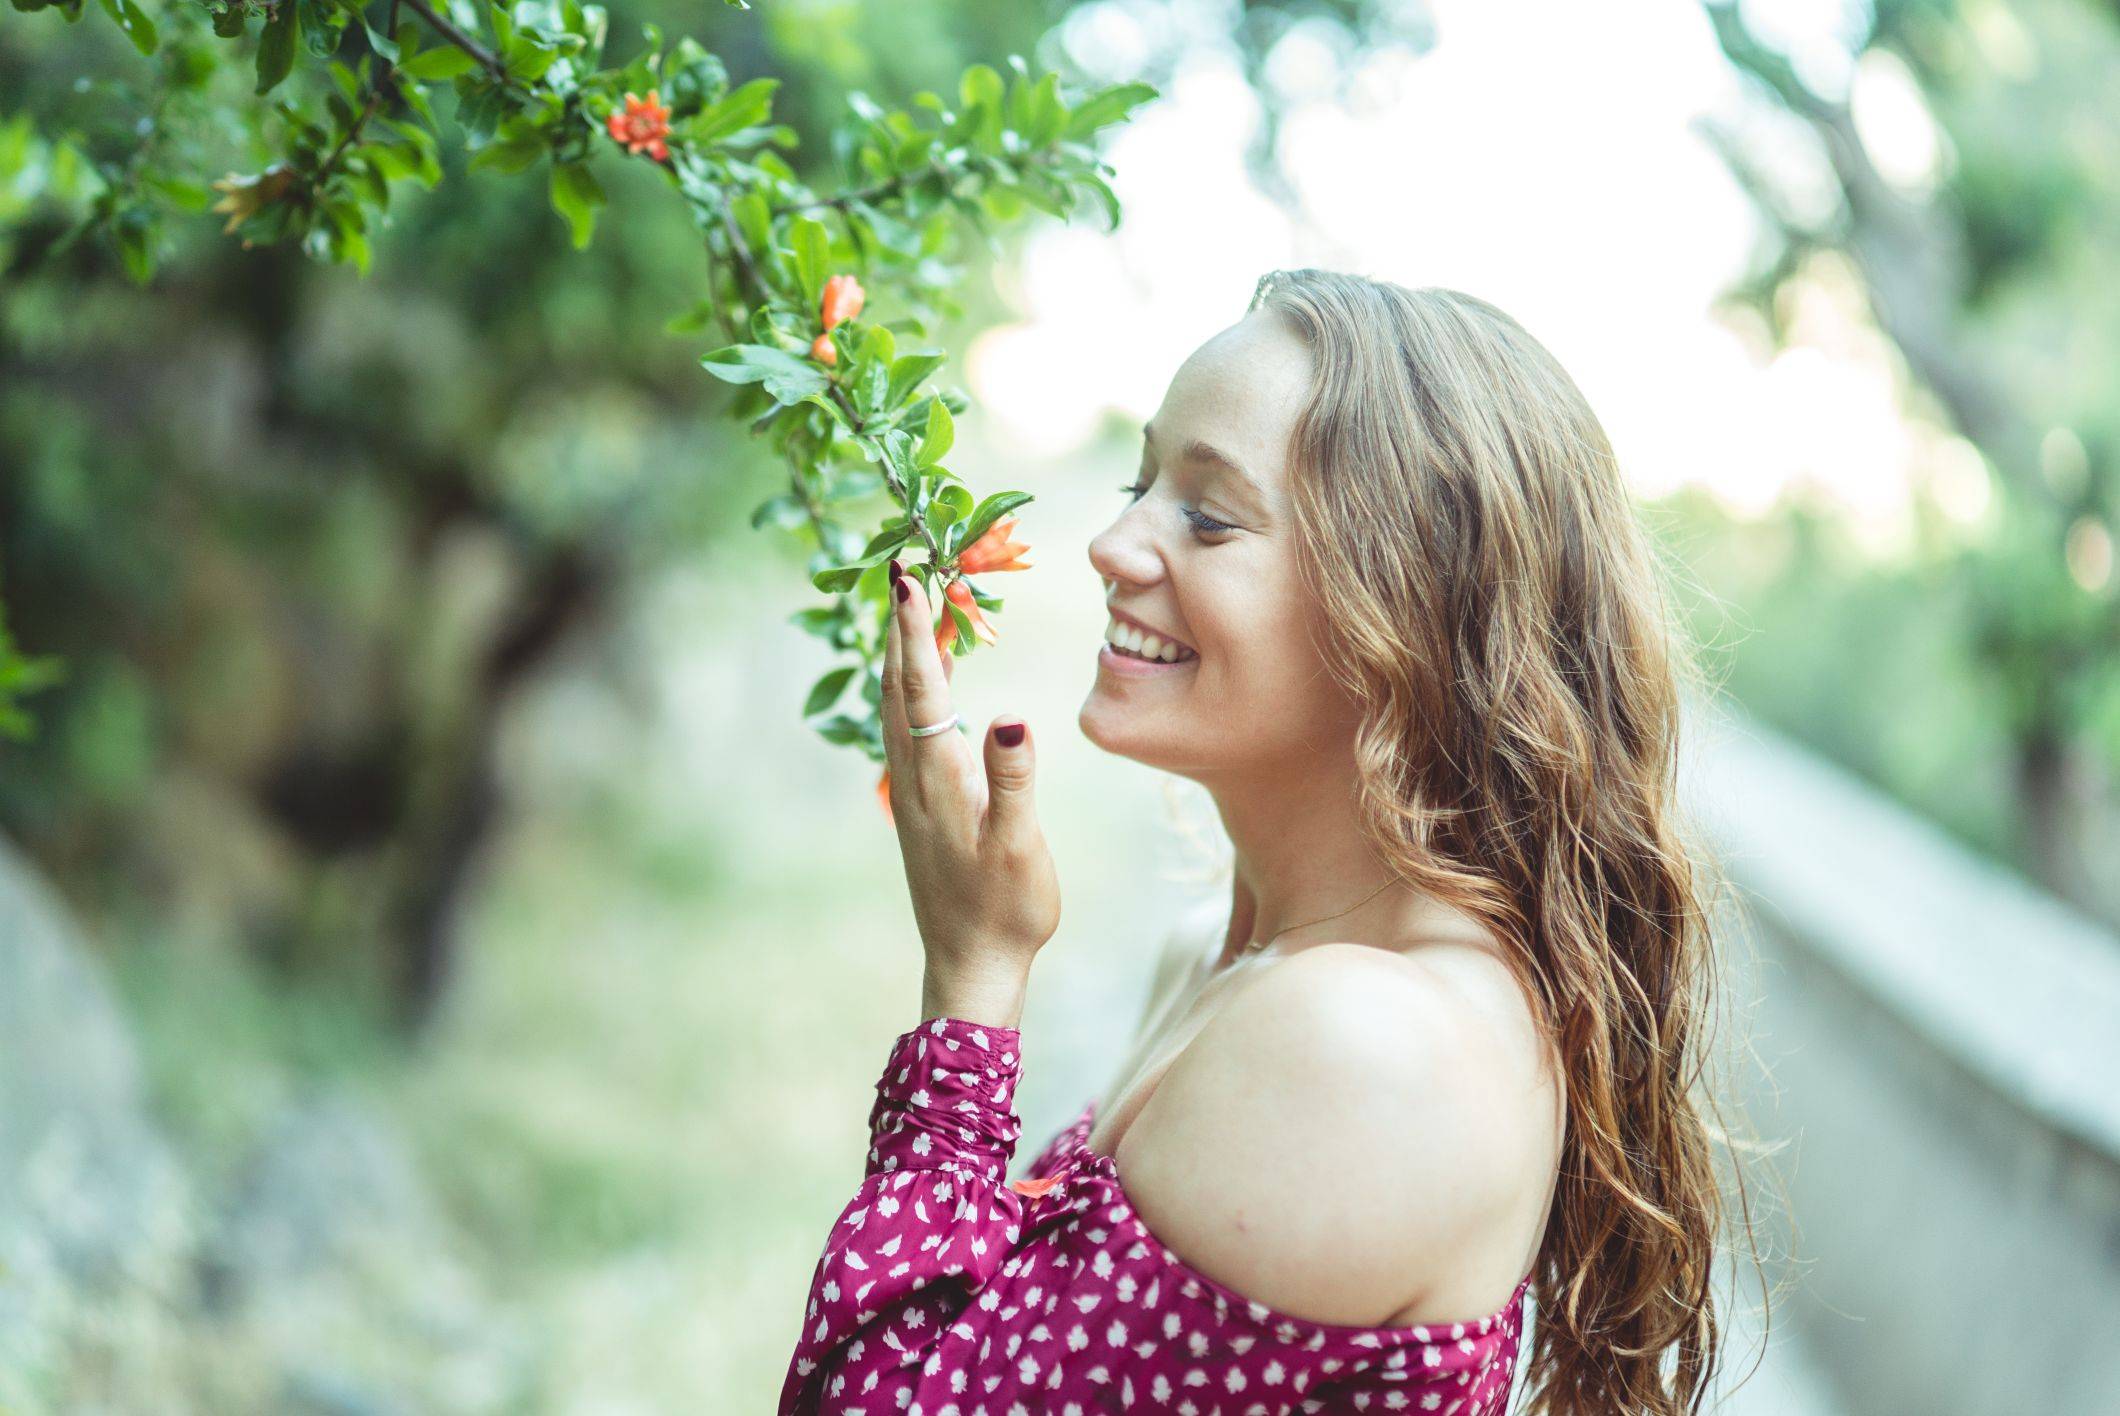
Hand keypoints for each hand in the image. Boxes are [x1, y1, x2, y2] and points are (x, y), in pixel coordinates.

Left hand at [881, 561, 1060, 1020]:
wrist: (973, 966)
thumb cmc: (1007, 910)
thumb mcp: (1020, 847)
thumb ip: (1013, 781)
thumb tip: (1011, 718)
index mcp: (939, 779)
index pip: (923, 689)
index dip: (916, 632)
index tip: (907, 579)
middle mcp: (914, 779)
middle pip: (899, 687)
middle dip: (900, 627)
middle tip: (901, 570)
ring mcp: (911, 793)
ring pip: (896, 708)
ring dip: (900, 655)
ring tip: (908, 611)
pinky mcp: (918, 807)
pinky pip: (904, 729)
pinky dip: (909, 691)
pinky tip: (920, 685)